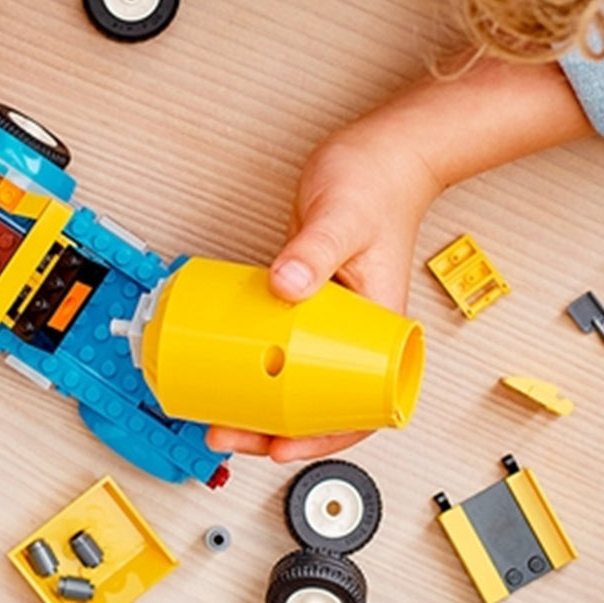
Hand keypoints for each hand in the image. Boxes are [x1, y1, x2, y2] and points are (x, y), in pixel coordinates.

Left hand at [206, 111, 438, 463]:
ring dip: (264, 402)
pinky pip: (285, 345)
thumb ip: (312, 251)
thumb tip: (284, 285)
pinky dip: (260, 363)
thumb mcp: (342, 219)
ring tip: (222, 413)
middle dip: (277, 429)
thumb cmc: (378, 183)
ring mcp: (332, 318)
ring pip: (300, 379)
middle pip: (322, 402)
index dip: (322, 437)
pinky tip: (230, 368)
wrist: (381, 153)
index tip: (281, 449)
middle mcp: (358, 332)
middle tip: (228, 433)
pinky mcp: (308, 297)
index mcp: (381, 327)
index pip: (360, 405)